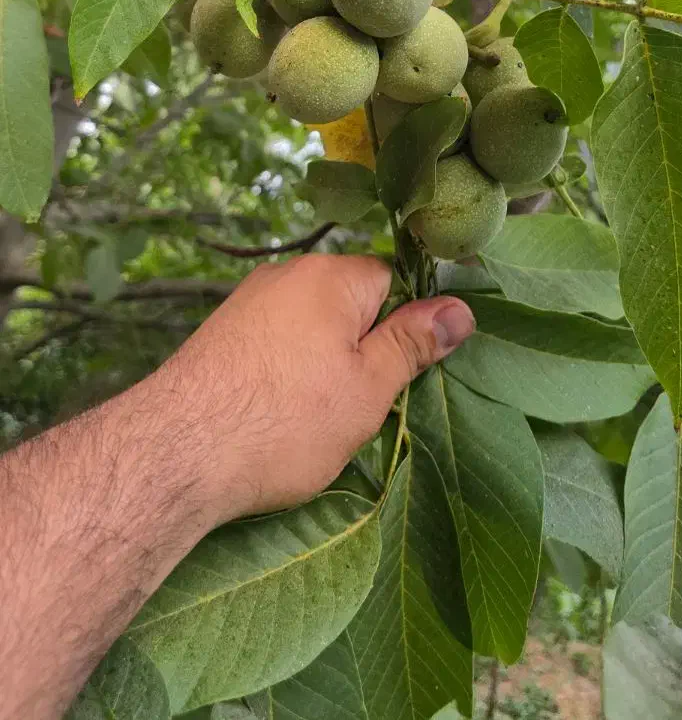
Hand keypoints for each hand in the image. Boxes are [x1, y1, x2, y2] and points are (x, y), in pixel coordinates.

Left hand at [157, 253, 474, 526]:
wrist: (176, 451)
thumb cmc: (285, 421)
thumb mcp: (367, 388)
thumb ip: (413, 344)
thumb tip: (461, 308)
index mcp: (331, 276)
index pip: (392, 281)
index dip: (405, 328)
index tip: (401, 375)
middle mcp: (286, 274)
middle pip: (348, 303)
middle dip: (360, 350)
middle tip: (359, 406)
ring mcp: (247, 302)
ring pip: (309, 327)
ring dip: (321, 365)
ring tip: (313, 419)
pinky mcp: (220, 334)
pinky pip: (274, 343)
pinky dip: (284, 373)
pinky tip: (276, 415)